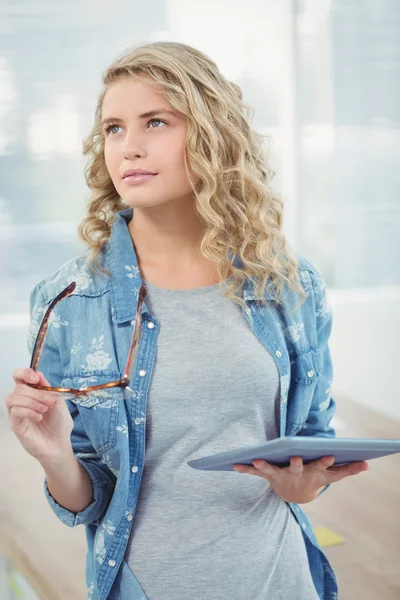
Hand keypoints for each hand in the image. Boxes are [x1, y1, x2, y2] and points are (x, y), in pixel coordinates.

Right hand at [6, 368, 73, 462]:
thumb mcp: (58, 401)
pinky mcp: (16, 425)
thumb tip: (38, 373)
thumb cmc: (59, 423)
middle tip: (50, 403)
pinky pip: (15, 412)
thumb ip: (47, 388)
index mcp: (31, 393)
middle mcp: (21, 401)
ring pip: (13, 398)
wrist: (60, 443)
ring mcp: (17, 413)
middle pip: (18, 387)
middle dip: (36, 393)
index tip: (36, 379)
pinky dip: (29, 412)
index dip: (24, 373)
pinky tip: (39, 418)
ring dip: (32, 402)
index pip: (18, 377)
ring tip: (44, 410)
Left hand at [233, 455, 368, 503]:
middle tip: (295, 457)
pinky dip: (244, 469)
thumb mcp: (331, 476)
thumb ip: (348, 470)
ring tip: (254, 460)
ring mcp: (280, 475)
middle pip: (296, 468)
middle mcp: (295, 474)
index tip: (330, 453)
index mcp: (312, 473)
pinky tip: (233, 465)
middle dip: (296, 463)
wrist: (296, 495)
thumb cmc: (315, 479)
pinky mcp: (267, 475)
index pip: (320, 466)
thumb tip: (367, 464)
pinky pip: (254, 472)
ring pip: (271, 470)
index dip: (324, 460)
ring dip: (262, 466)